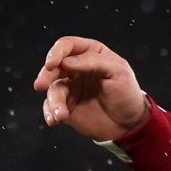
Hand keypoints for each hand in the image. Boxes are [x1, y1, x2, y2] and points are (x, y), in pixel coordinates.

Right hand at [34, 36, 151, 141]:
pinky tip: (54, 120)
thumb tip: (66, 61)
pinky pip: (51, 106)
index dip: (57, 52)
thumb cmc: (127, 94)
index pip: (68, 46)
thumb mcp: (118, 71)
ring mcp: (71, 87)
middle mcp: (77, 68)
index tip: (51, 63)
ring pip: (52, 88)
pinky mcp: (66, 106)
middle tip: (41, 84)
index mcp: (90, 53)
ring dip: (54, 101)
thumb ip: (93, 61)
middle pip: (54, 65)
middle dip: (46, 74)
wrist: (129, 125)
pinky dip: (50, 113)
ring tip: (61, 115)